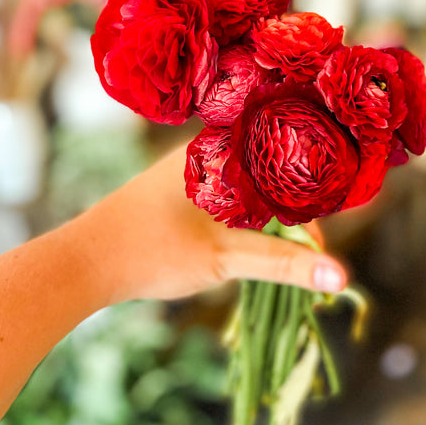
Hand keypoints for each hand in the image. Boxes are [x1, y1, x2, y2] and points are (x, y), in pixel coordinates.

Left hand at [72, 142, 348, 304]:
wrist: (84, 262)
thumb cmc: (153, 250)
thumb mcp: (225, 258)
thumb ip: (285, 264)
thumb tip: (341, 277)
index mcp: (221, 147)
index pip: (287, 165)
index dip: (310, 207)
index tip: (318, 250)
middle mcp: (208, 149)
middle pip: (271, 178)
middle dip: (290, 219)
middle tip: (304, 260)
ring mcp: (193, 170)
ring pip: (250, 193)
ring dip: (267, 225)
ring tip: (278, 260)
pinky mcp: (182, 191)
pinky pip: (230, 200)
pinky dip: (245, 225)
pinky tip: (244, 249)